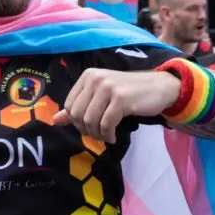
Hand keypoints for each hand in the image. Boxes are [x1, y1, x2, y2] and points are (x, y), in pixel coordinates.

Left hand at [54, 68, 180, 143]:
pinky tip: (113, 137)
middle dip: (86, 130)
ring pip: (90, 121)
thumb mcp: (101, 96)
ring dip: (97, 135)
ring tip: (106, 136)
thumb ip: (78, 106)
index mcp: (87, 76)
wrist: (159, 87)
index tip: (89, 128)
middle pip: (77, 114)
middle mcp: (95, 79)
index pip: (69, 105)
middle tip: (99, 134)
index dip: (76, 122)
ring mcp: (108, 88)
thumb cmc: (129, 92)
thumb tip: (55, 121)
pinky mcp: (121, 99)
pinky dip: (107, 135)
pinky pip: (106, 124)